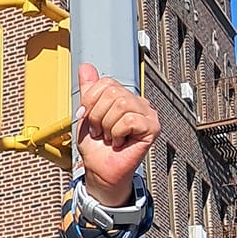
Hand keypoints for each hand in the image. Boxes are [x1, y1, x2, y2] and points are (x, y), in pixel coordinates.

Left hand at [76, 64, 157, 204]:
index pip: (105, 83)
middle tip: (99, 131)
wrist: (100, 170)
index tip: (88, 120)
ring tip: (108, 137)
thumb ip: (88, 91)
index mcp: (123, 97)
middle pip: (113, 93)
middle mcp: (137, 103)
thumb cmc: (96, 147)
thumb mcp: (86, 115)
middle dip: (97, 116)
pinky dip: (117, 133)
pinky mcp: (152, 127)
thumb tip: (86, 67)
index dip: (90, 101)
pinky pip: (129, 120)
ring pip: (121, 105)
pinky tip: (119, 142)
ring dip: (107, 126)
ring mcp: (147, 114)